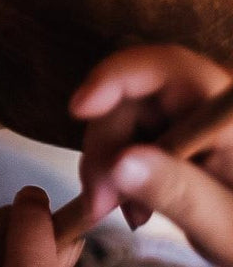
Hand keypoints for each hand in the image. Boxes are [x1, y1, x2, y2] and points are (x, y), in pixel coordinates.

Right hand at [71, 44, 232, 265]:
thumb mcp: (226, 228)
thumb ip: (179, 194)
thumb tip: (119, 164)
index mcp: (227, 113)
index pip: (168, 68)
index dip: (115, 78)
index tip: (78, 109)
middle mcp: (206, 100)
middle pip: (134, 96)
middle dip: (106, 144)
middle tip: (97, 197)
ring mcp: (190, 114)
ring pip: (123, 115)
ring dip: (107, 160)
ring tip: (114, 207)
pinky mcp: (176, 130)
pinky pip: (131, 132)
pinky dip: (118, 165)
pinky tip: (128, 200)